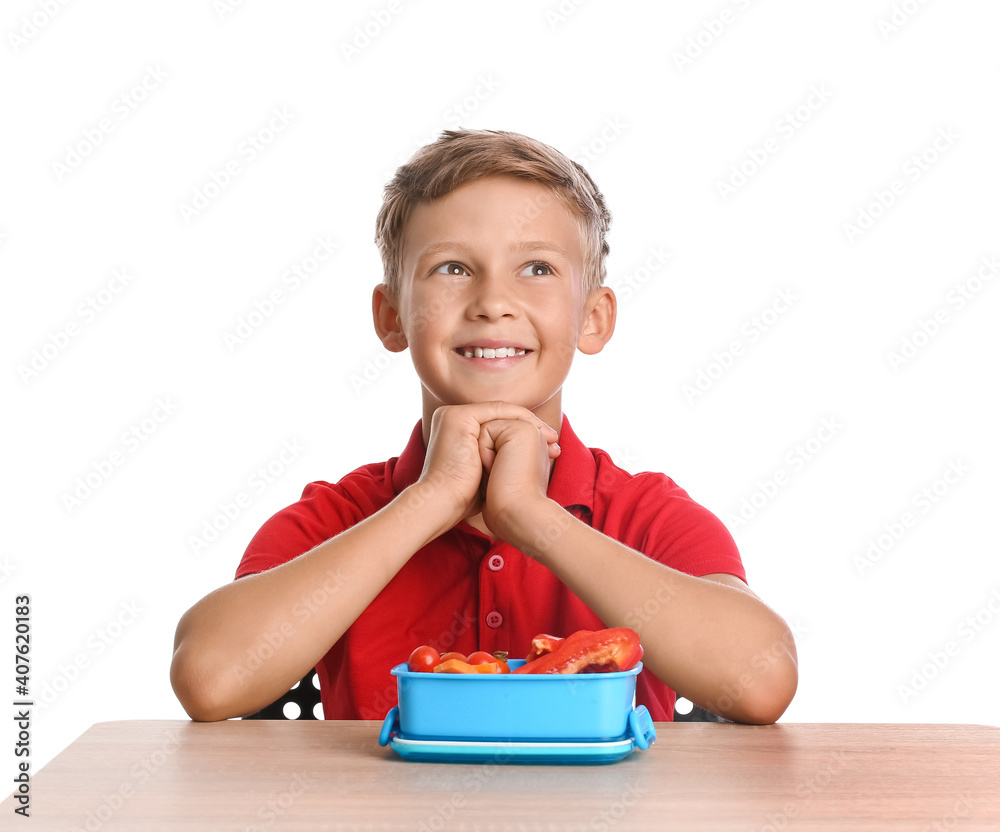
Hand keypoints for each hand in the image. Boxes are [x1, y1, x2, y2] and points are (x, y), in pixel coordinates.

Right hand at [415, 402, 558, 530]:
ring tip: (550, 437)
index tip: (549, 447)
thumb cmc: (463, 498)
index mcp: (457, 432)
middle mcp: (453, 419)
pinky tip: (537, 430)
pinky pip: (496, 410)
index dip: (524, 433)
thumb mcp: (486, 474)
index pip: (497, 426)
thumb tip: (521, 464)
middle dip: (530, 426)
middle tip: (555, 440)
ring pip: (500, 412)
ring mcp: (453, 415)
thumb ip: (498, 462)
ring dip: (528, 421)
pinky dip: (518, 418)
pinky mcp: (458, 416)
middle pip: (500, 417)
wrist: (443, 503)